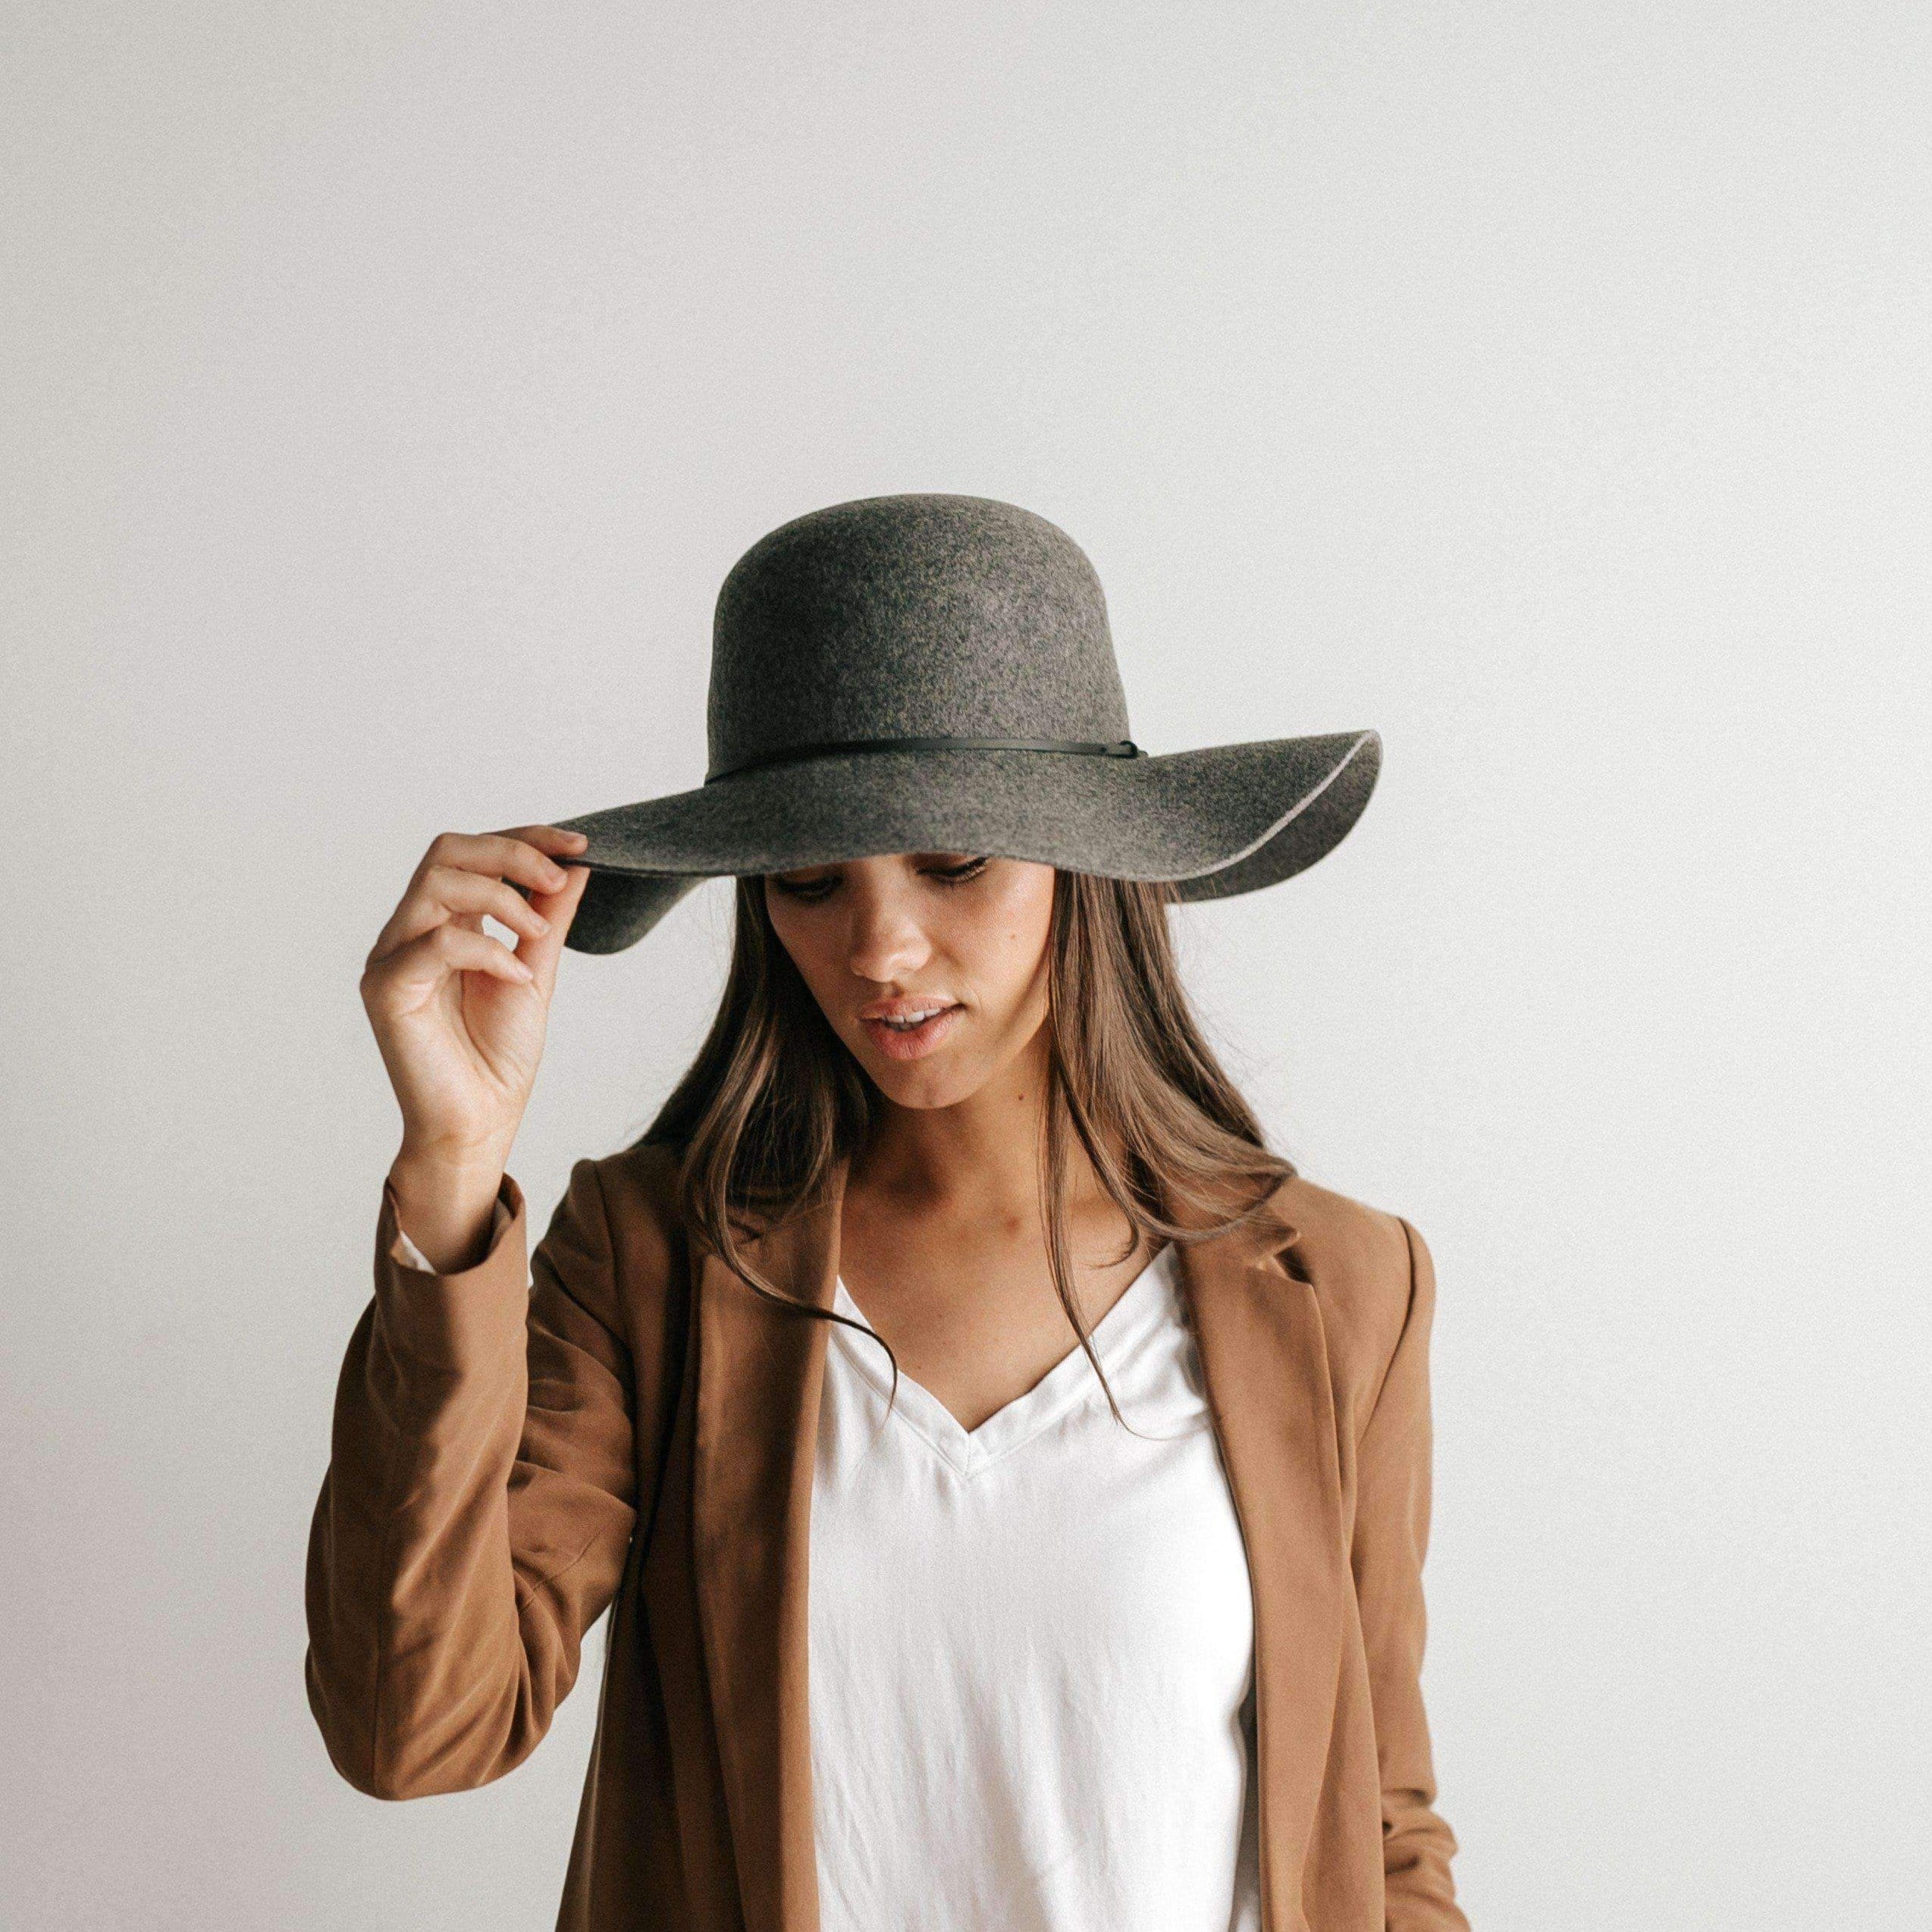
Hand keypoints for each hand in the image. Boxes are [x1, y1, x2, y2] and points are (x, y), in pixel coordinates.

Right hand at [361, 824, 591, 1178]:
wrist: (481, 1124)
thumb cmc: (499, 1057)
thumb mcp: (537, 972)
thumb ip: (548, 919)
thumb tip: (575, 865)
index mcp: (442, 923)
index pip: (471, 852)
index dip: (524, 838)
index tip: (578, 844)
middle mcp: (409, 933)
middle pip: (447, 851)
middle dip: (512, 854)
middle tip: (559, 879)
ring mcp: (392, 958)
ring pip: (436, 883)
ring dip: (503, 898)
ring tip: (539, 935)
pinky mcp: (386, 990)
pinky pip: (435, 943)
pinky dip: (489, 950)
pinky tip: (518, 976)